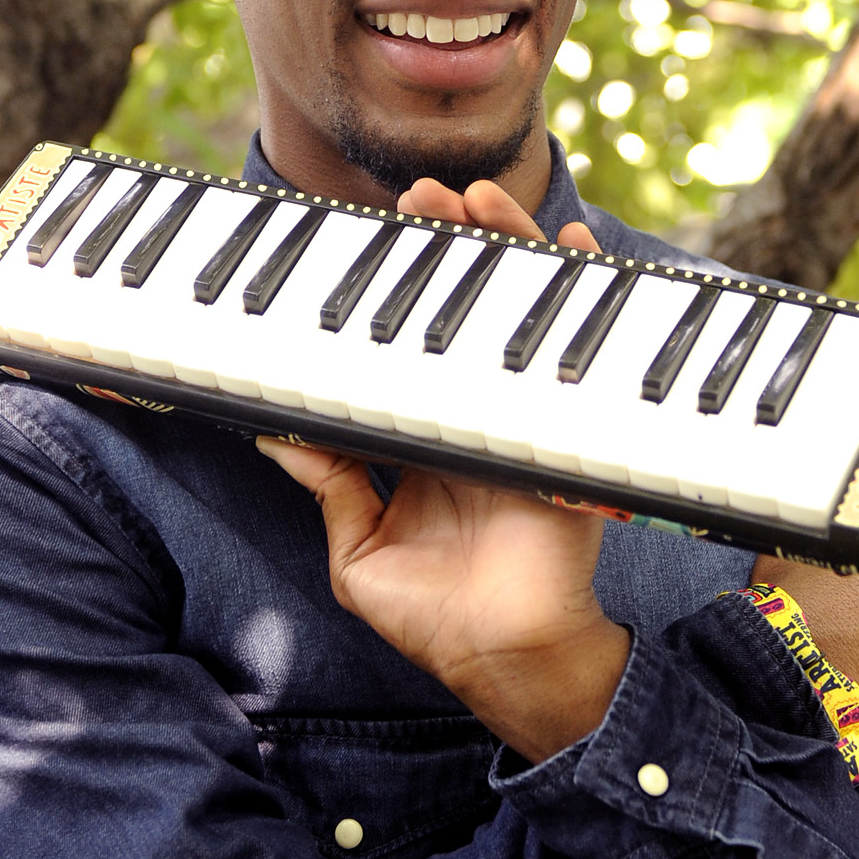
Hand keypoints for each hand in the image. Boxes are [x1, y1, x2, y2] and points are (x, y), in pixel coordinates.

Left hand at [258, 177, 625, 763]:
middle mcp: (472, 412)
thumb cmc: (432, 614)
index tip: (371, 243)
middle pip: (462, 312)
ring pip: (515, 313)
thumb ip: (325, 485)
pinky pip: (577, 350)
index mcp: (421, 436)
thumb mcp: (358, 552)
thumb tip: (275, 432)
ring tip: (478, 202)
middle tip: (420, 201)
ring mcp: (521, 413)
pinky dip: (583, 296)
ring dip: (502, 249)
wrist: (503, 658)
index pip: (403, 346)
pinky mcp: (563, 427)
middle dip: (444, 250)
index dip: (391, 294)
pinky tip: (573, 247)